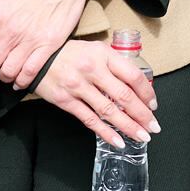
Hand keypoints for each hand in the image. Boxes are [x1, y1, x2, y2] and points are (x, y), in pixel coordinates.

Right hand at [33, 39, 158, 147]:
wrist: (35, 59)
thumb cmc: (70, 53)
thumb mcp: (96, 49)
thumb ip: (115, 64)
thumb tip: (137, 84)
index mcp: (104, 55)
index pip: (133, 76)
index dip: (147, 93)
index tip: (153, 105)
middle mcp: (92, 70)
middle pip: (124, 96)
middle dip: (142, 114)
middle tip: (154, 126)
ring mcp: (78, 86)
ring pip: (109, 111)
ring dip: (128, 126)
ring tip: (141, 136)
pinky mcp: (66, 101)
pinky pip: (90, 119)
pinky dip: (105, 132)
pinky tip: (117, 141)